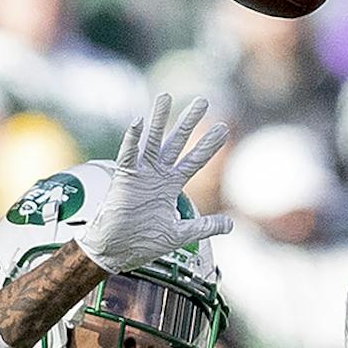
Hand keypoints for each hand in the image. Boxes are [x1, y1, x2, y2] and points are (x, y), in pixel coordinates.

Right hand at [77, 94, 232, 274]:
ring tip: (166, 97)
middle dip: (189, 123)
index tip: (223, 129)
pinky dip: (132, 139)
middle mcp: (157, 175)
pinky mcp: (124, 178)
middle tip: (203, 101)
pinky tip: (137, 121)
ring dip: (159, 119)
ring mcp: (140, 174)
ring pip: (152, 141)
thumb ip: (204, 227)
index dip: (207, 146)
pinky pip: (128, 155)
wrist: (116, 251)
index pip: (194, 161)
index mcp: (170, 186)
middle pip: (176, 143)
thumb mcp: (180, 234)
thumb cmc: (144, 242)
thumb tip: (230, 225)